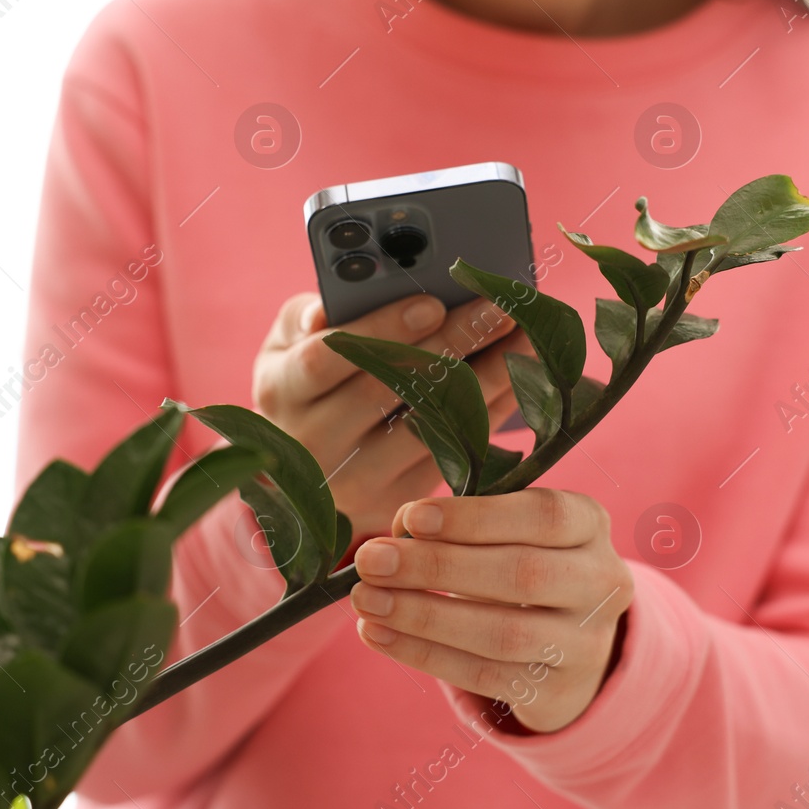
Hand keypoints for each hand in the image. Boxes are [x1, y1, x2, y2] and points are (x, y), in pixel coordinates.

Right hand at [252, 291, 531, 537]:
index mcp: (281, 391)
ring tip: (527, 340)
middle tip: (500, 307)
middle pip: (388, 390)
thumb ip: (305, 317)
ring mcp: (355, 481)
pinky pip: (453, 457)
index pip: (328, 357)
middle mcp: (313, 442)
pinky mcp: (396, 505)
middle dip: (451, 344)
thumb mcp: (282, 348)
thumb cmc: (301, 390)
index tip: (432, 303)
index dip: (380, 329)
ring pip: (430, 428)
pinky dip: (490, 418)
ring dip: (486, 382)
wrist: (291, 485)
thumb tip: (327, 311)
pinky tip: (520, 382)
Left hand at [351, 488, 634, 732]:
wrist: (569, 645)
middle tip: (371, 560)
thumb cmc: (521, 560)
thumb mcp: (514, 530)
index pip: (544, 515)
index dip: (476, 518)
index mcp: (591, 523)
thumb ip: (465, 524)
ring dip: (423, 615)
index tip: (411, 518)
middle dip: (437, 567)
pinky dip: (423, 653)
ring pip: (502, 633)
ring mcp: (585, 643)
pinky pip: (484, 676)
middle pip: (522, 575)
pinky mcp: (556, 690)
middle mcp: (602, 582)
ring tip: (366, 599)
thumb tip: (397, 532)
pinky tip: (378, 633)